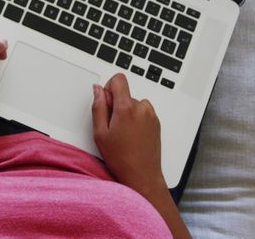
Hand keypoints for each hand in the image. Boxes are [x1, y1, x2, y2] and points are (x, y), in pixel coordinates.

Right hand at [92, 73, 166, 195]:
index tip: (107, 102)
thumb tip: (98, 90)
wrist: (142, 175)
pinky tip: (131, 136)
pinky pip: (143, 112)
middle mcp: (142, 108)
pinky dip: (136, 118)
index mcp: (126, 108)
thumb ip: (98, 107)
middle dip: (116, 105)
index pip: (119, 79)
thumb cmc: (121, 158)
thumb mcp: (100, 133)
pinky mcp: (156, 122)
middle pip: (125, 94)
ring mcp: (151, 115)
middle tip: (113, 127)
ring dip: (127, 112)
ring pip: (134, 103)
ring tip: (123, 133)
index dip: (109, 88)